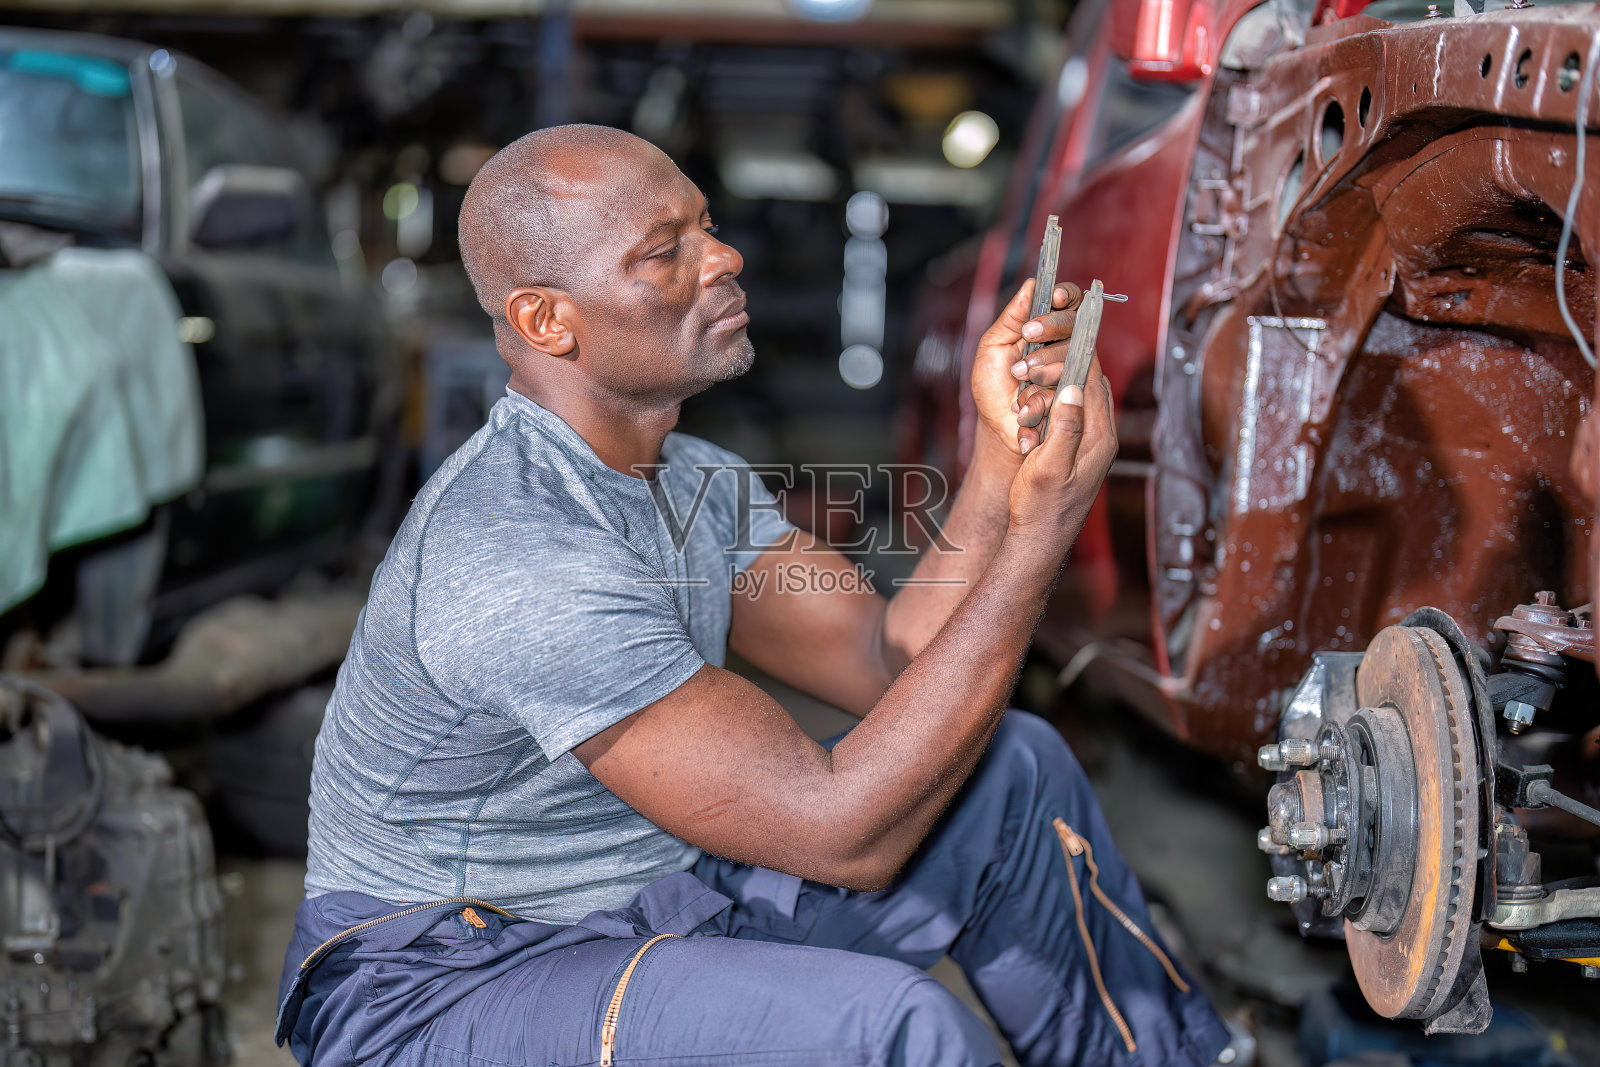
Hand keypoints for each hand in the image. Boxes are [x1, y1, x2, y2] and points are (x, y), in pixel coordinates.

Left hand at [970, 278, 1083, 459]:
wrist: (996, 428)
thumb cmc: (993, 388)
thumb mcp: (992, 348)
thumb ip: (1011, 318)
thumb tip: (1031, 284)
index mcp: (1045, 329)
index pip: (1066, 302)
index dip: (1065, 295)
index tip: (1056, 297)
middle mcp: (1063, 345)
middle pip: (1075, 323)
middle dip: (1051, 327)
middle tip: (1029, 336)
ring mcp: (1072, 370)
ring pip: (1072, 355)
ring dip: (1043, 366)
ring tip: (1020, 380)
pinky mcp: (1075, 396)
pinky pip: (1069, 387)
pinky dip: (1041, 396)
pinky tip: (1024, 406)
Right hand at [1006, 351, 1116, 553]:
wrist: (1040, 541)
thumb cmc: (1041, 508)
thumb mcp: (1049, 467)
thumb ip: (1065, 427)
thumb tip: (1075, 388)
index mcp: (1100, 438)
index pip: (1095, 383)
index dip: (1075, 356)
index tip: (1054, 338)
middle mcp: (1103, 437)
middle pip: (1093, 384)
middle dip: (1067, 363)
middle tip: (1040, 352)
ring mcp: (1094, 444)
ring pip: (1083, 396)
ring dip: (1060, 382)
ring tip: (1035, 374)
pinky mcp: (1081, 450)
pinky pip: (1074, 412)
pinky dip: (1057, 400)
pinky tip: (1038, 398)